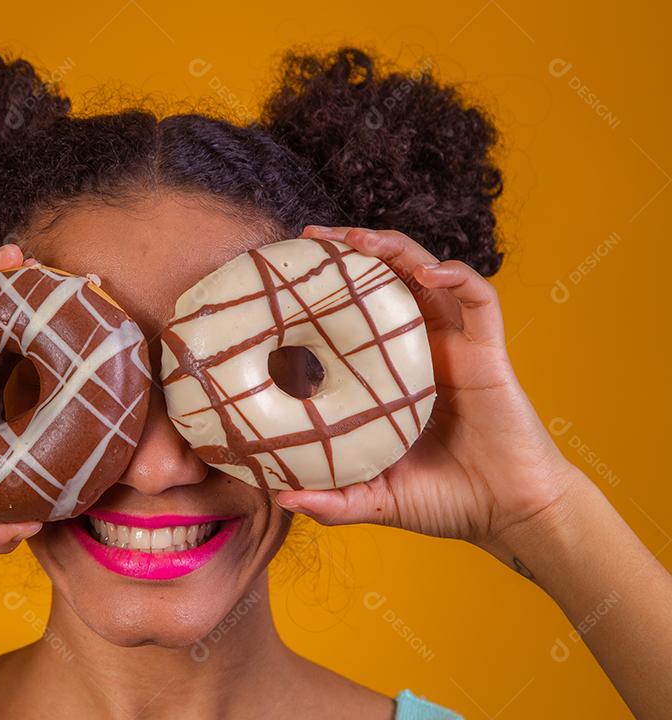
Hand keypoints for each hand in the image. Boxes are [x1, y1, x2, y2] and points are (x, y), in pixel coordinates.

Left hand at [276, 226, 580, 549]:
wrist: (509, 515)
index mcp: (392, 371)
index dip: (328, 288)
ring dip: (396, 249)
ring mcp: (457, 345)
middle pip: (388, 279)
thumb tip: (281, 498)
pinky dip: (457, 275)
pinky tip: (429, 272)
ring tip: (359, 239)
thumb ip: (332, 500)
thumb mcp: (375, 498)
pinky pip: (480, 299)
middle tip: (312, 238)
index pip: (357, 312)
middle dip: (353, 249)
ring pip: (428, 274)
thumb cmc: (446, 500)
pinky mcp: (489, 351)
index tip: (288, 273)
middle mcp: (423, 348)